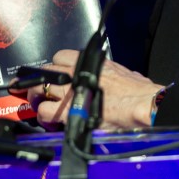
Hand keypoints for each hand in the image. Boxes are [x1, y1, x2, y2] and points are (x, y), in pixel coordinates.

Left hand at [17, 49, 163, 129]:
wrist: (140, 105)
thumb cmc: (138, 92)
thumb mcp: (124, 73)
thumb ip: (110, 73)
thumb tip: (112, 78)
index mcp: (92, 63)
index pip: (62, 56)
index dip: (55, 66)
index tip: (54, 74)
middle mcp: (77, 73)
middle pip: (46, 70)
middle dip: (39, 80)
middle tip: (38, 90)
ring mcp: (70, 91)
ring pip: (40, 89)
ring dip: (37, 98)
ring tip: (40, 106)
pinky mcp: (67, 111)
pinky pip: (45, 111)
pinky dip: (44, 117)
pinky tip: (49, 122)